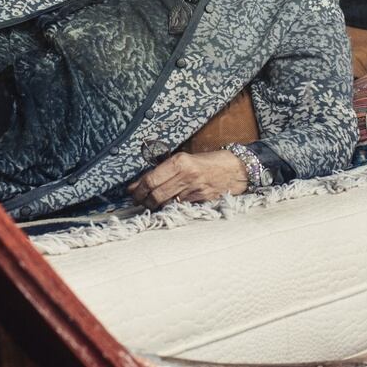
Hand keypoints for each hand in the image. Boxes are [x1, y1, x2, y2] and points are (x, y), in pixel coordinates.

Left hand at [127, 150, 247, 208]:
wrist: (236, 169)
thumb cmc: (208, 162)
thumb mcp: (185, 159)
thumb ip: (165, 169)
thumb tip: (141, 181)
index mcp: (179, 161)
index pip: (151, 179)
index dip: (138, 188)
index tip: (130, 191)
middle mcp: (186, 175)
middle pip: (156, 194)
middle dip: (143, 200)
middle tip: (137, 200)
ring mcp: (194, 189)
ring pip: (166, 202)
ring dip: (154, 205)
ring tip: (148, 203)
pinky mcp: (201, 200)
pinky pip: (179, 205)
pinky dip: (170, 206)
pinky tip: (167, 204)